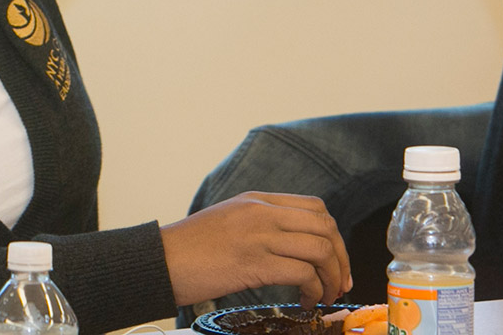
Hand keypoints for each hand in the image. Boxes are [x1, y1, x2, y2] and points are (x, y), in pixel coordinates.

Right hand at [161, 192, 350, 307]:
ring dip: (331, 277)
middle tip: (339, 283)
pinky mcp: (253, 262)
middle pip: (325, 227)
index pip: (315, 208)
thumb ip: (260, 224)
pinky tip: (305, 301)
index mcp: (257, 200)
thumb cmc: (190, 248)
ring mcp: (258, 235)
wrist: (161, 260)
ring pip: (320, 249)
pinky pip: (302, 272)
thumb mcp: (228, 221)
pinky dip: (313, 290)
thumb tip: (292, 246)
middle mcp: (261, 212)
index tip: (336, 261)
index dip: (334, 236)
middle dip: (342, 258)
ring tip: (324, 296)